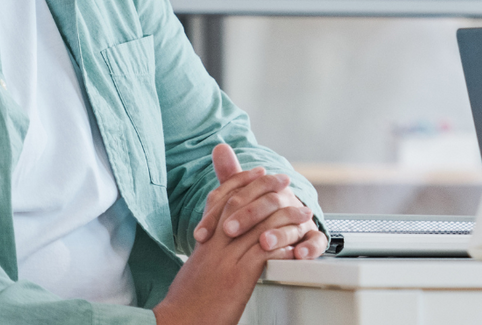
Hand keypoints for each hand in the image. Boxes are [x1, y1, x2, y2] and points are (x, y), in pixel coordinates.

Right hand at [153, 145, 306, 324]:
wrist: (178, 323)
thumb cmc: (187, 303)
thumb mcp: (194, 268)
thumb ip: (207, 250)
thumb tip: (213, 241)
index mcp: (205, 242)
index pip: (221, 199)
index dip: (241, 181)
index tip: (258, 171)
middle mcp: (214, 245)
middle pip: (240, 203)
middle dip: (265, 188)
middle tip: (283, 179)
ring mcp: (226, 260)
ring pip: (258, 225)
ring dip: (285, 216)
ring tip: (303, 213)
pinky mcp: (238, 278)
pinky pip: (265, 253)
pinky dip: (284, 246)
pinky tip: (298, 244)